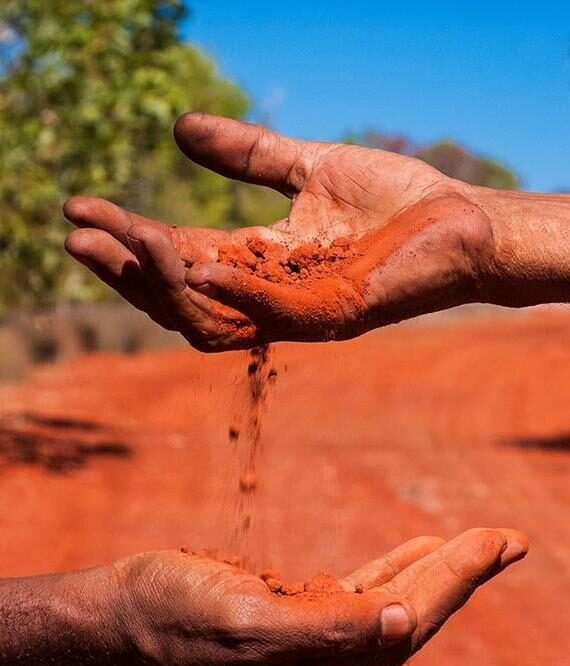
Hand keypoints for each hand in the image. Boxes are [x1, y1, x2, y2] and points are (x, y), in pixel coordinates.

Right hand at [64, 113, 495, 351]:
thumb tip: (178, 128)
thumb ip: (247, 156)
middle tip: (78, 236)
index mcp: (258, 263)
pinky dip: (233, 293)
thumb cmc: (395, 200)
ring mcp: (300, 312)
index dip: (126, 238)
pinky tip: (196, 262)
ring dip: (166, 284)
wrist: (464, 220)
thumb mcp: (306, 167)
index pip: (176, 258)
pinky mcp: (336, 315)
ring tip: (130, 238)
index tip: (79, 207)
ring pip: (212, 319)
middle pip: (179, 298)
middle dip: (125, 271)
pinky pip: (273, 315)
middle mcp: (269, 296)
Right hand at [113, 527, 526, 665]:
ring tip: (479, 543)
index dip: (452, 583)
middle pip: (407, 619)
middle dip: (459, 575)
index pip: (403, 630)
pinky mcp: (295, 616)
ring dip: (434, 571)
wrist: (125, 609)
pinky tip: (418, 551)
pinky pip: (358, 592)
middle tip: (508, 539)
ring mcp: (311, 645)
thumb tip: (404, 623)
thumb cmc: (175, 615)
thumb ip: (329, 628)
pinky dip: (391, 570)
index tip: (494, 543)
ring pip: (388, 604)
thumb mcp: (249, 623)